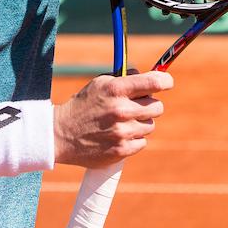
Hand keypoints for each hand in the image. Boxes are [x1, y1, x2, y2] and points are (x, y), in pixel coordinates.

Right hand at [53, 71, 172, 168]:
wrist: (60, 135)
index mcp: (116, 89)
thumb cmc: (83, 105)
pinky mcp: (121, 151)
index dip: (166, 81)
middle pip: (158, 106)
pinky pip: (142, 142)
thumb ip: (125, 78)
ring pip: (150, 125)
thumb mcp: (99, 84)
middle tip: (136, 106)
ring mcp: (122, 132)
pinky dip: (134, 139)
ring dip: (140, 123)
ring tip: (122, 123)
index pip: (154, 83)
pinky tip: (118, 135)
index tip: (167, 82)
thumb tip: (150, 76)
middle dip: (150, 105)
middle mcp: (121, 110)